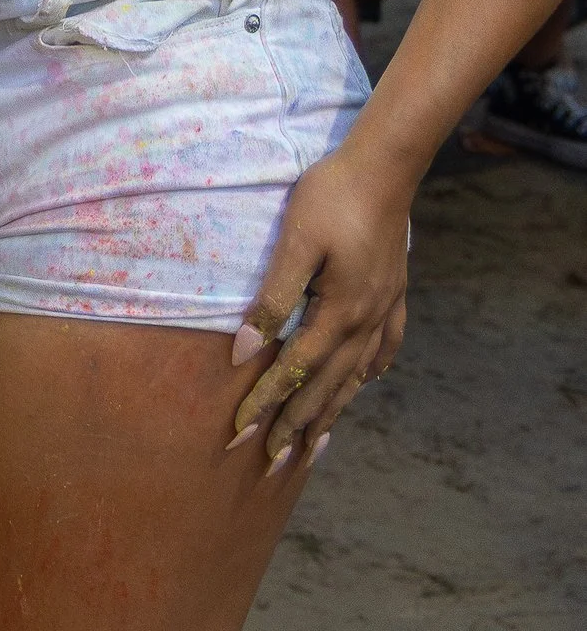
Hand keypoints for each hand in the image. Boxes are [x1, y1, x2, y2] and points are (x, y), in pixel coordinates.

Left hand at [228, 143, 410, 470]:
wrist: (385, 167)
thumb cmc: (331, 197)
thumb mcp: (295, 244)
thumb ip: (272, 299)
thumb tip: (244, 351)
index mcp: (339, 313)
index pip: (293, 371)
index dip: (264, 404)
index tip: (238, 434)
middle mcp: (365, 322)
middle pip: (326, 386)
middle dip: (296, 425)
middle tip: (272, 463)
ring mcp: (384, 310)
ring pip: (355, 375)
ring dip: (332, 411)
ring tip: (315, 444)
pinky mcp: (392, 293)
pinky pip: (383, 346)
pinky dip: (371, 371)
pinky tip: (367, 383)